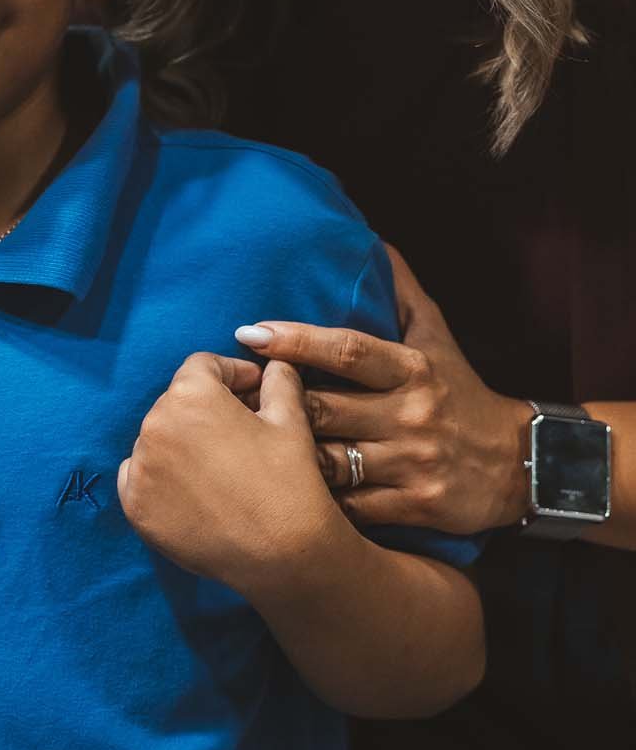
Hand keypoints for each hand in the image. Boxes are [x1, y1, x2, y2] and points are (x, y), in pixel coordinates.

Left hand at [118, 351, 333, 594]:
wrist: (283, 554)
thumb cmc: (289, 481)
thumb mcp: (291, 419)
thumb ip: (279, 380)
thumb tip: (274, 362)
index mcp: (190, 395)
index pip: (203, 367)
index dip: (232, 374)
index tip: (253, 390)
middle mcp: (154, 424)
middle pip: (178, 402)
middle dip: (208, 410)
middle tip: (240, 430)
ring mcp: (139, 468)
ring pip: (159, 439)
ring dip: (183, 442)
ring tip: (218, 464)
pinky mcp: (135, 506)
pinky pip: (140, 476)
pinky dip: (161, 477)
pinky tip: (194, 489)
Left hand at [235, 246, 527, 535]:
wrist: (520, 463)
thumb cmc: (462, 393)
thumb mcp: (438, 339)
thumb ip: (403, 294)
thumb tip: (372, 243)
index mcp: (412, 369)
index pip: (347, 350)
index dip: (296, 340)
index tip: (249, 332)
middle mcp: (410, 413)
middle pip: (324, 408)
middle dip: (275, 406)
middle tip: (229, 401)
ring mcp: (411, 462)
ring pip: (329, 461)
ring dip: (286, 457)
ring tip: (243, 450)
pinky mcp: (413, 506)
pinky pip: (349, 506)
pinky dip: (316, 502)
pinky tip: (285, 494)